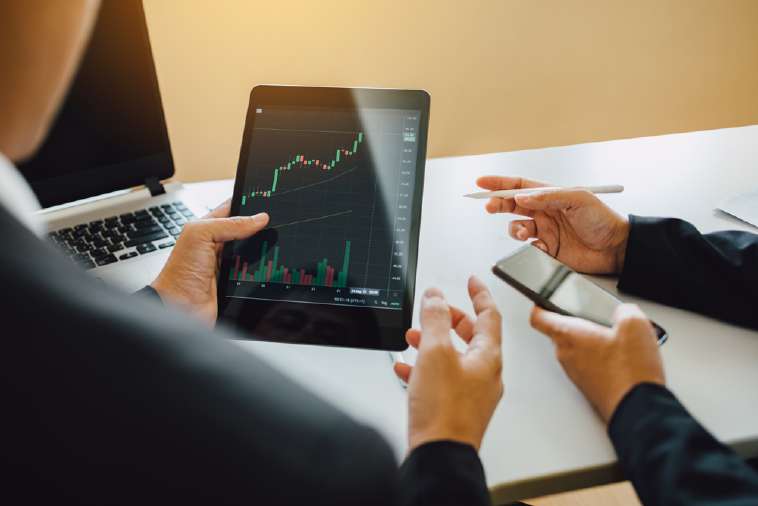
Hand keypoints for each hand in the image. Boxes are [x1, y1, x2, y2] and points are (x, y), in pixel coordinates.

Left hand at [151, 202, 268, 325]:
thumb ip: (229, 224)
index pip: (231, 208)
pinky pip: (253, 269)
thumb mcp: (200, 236)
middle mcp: (216, 244)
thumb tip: (259, 218)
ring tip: (274, 240)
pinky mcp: (235, 280)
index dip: (246, 202)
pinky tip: (268, 263)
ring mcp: (226, 263)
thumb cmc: (180, 274)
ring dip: (261, 247)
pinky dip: (261, 266)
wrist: (180, 309)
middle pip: (245, 229)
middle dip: (259, 225)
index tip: (265, 198)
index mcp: (206, 227)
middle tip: (275, 220)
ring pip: (252, 249)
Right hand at [394, 277, 502, 450]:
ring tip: (411, 338)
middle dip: (449, 320)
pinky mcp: (456, 408)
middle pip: (472, 336)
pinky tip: (406, 370)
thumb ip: (435, 319)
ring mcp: (472, 393)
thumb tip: (436, 296)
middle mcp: (485, 374)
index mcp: (488, 357)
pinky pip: (442, 379)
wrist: (440, 455)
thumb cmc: (445, 410)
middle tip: (435, 310)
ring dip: (432, 343)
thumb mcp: (436, 352)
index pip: (489, 315)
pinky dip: (425, 368)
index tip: (472, 281)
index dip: (479, 294)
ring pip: (454, 357)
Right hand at [477, 176, 629, 273]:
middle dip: (498, 204)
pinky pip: (529, 249)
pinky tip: (542, 247)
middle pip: (512, 206)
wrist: (616, 247)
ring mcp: (546, 232)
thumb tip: (521, 197)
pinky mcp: (548, 251)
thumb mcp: (577, 198)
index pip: (519, 186)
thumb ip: (547, 196)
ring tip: (523, 233)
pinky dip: (530, 248)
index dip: (499, 184)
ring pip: (516, 228)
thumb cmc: (602, 218)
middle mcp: (545, 212)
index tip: (481, 183)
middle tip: (489, 207)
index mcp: (551, 195)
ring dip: (514, 229)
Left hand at [530, 303, 664, 421]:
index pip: (539, 318)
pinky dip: (601, 359)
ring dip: (591, 342)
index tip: (544, 300)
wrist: (639, 409)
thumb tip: (623, 312)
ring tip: (617, 339)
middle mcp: (567, 355)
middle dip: (576, 323)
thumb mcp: (634, 325)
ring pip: (576, 350)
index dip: (540, 305)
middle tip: (593, 316)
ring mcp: (576, 373)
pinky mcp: (589, 386)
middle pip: (560, 332)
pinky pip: (589, 365)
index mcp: (569, 335)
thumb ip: (624, 311)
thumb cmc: (629, 372)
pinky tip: (623, 358)